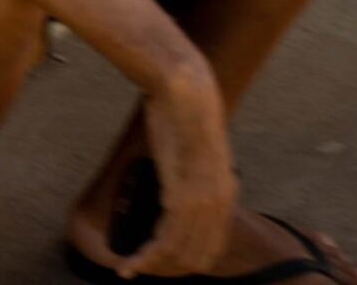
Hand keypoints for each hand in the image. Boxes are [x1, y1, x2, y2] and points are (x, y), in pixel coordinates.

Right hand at [120, 57, 235, 278]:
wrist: (185, 89)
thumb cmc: (183, 111)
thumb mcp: (195, 148)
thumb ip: (192, 171)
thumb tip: (178, 178)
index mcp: (226, 195)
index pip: (210, 247)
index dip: (185, 261)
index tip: (161, 263)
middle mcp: (219, 205)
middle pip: (197, 258)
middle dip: (169, 270)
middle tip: (142, 269)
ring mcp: (203, 204)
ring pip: (179, 255)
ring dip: (154, 267)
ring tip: (130, 269)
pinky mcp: (182, 197)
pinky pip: (166, 242)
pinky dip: (147, 258)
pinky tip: (131, 262)